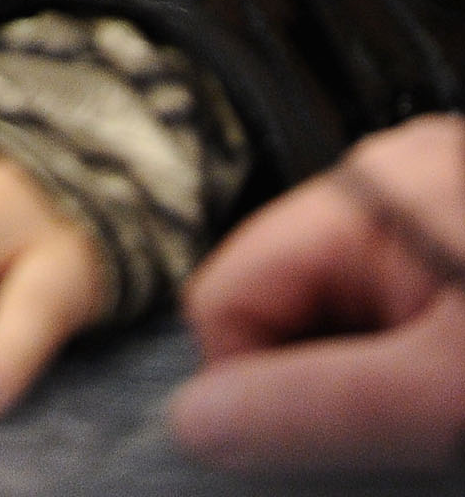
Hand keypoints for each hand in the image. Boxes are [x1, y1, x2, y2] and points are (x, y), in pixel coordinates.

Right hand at [170, 114, 464, 472]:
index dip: (254, 384)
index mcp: (364, 190)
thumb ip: (320, 402)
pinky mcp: (449, 252)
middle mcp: (384, 189)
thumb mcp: (447, 384)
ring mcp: (423, 219)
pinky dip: (406, 371)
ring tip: (439, 419)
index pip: (226, 294)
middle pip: (280, 307)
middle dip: (323, 384)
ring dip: (370, 388)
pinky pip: (384, 321)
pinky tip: (446, 399)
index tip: (316, 443)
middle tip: (407, 432)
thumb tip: (194, 422)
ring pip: (333, 325)